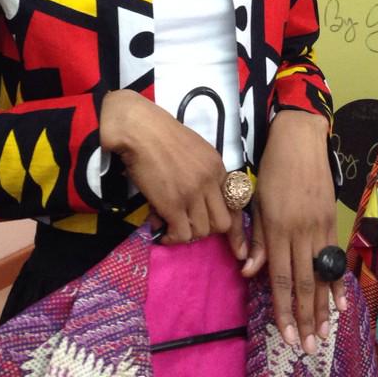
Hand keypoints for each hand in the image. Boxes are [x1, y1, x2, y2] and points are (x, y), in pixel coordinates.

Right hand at [100, 90, 245, 255]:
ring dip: (187, 232)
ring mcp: (192, 193)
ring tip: (172, 225)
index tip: (237, 247)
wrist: (141, 130)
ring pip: (202, 231)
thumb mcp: (195, 150)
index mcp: (217, 167)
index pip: (235, 203)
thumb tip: (199, 200)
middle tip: (190, 224)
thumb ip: (204, 173)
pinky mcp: (173, 204)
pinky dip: (172, 237)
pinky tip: (162, 232)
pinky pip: (181, 234)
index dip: (235, 228)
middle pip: (222, 222)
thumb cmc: (162, 136)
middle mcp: (210, 181)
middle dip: (208, 229)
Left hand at [241, 109, 345, 355]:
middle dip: (306, 317)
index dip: (284, 309)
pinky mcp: (331, 220)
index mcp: (277, 228)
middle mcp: (300, 231)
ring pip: (322, 274)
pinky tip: (343, 302)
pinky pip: (334, 256)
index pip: (281, 278)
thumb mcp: (255, 201)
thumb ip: (256, 239)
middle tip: (308, 346)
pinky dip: (339, 281)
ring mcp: (319, 226)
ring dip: (324, 307)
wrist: (299, 140)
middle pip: (305, 283)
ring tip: (325, 333)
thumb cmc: (271, 169)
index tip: (285, 334)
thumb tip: (250, 271)